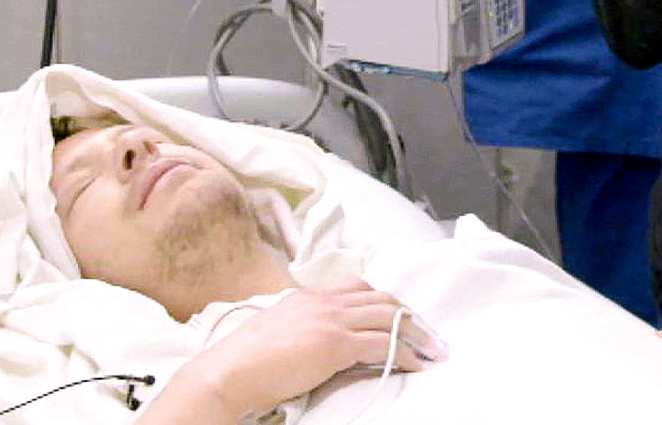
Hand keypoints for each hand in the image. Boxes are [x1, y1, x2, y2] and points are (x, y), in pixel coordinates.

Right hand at [158, 281, 444, 421]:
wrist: (227, 372)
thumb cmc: (242, 362)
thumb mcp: (276, 332)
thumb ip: (300, 328)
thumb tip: (313, 343)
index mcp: (308, 297)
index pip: (358, 289)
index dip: (385, 303)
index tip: (402, 318)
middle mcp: (323, 302)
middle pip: (381, 299)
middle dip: (409, 315)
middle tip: (429, 334)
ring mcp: (331, 320)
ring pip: (390, 316)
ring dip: (417, 333)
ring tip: (434, 349)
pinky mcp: (336, 344)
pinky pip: (384, 343)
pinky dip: (406, 352)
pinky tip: (417, 363)